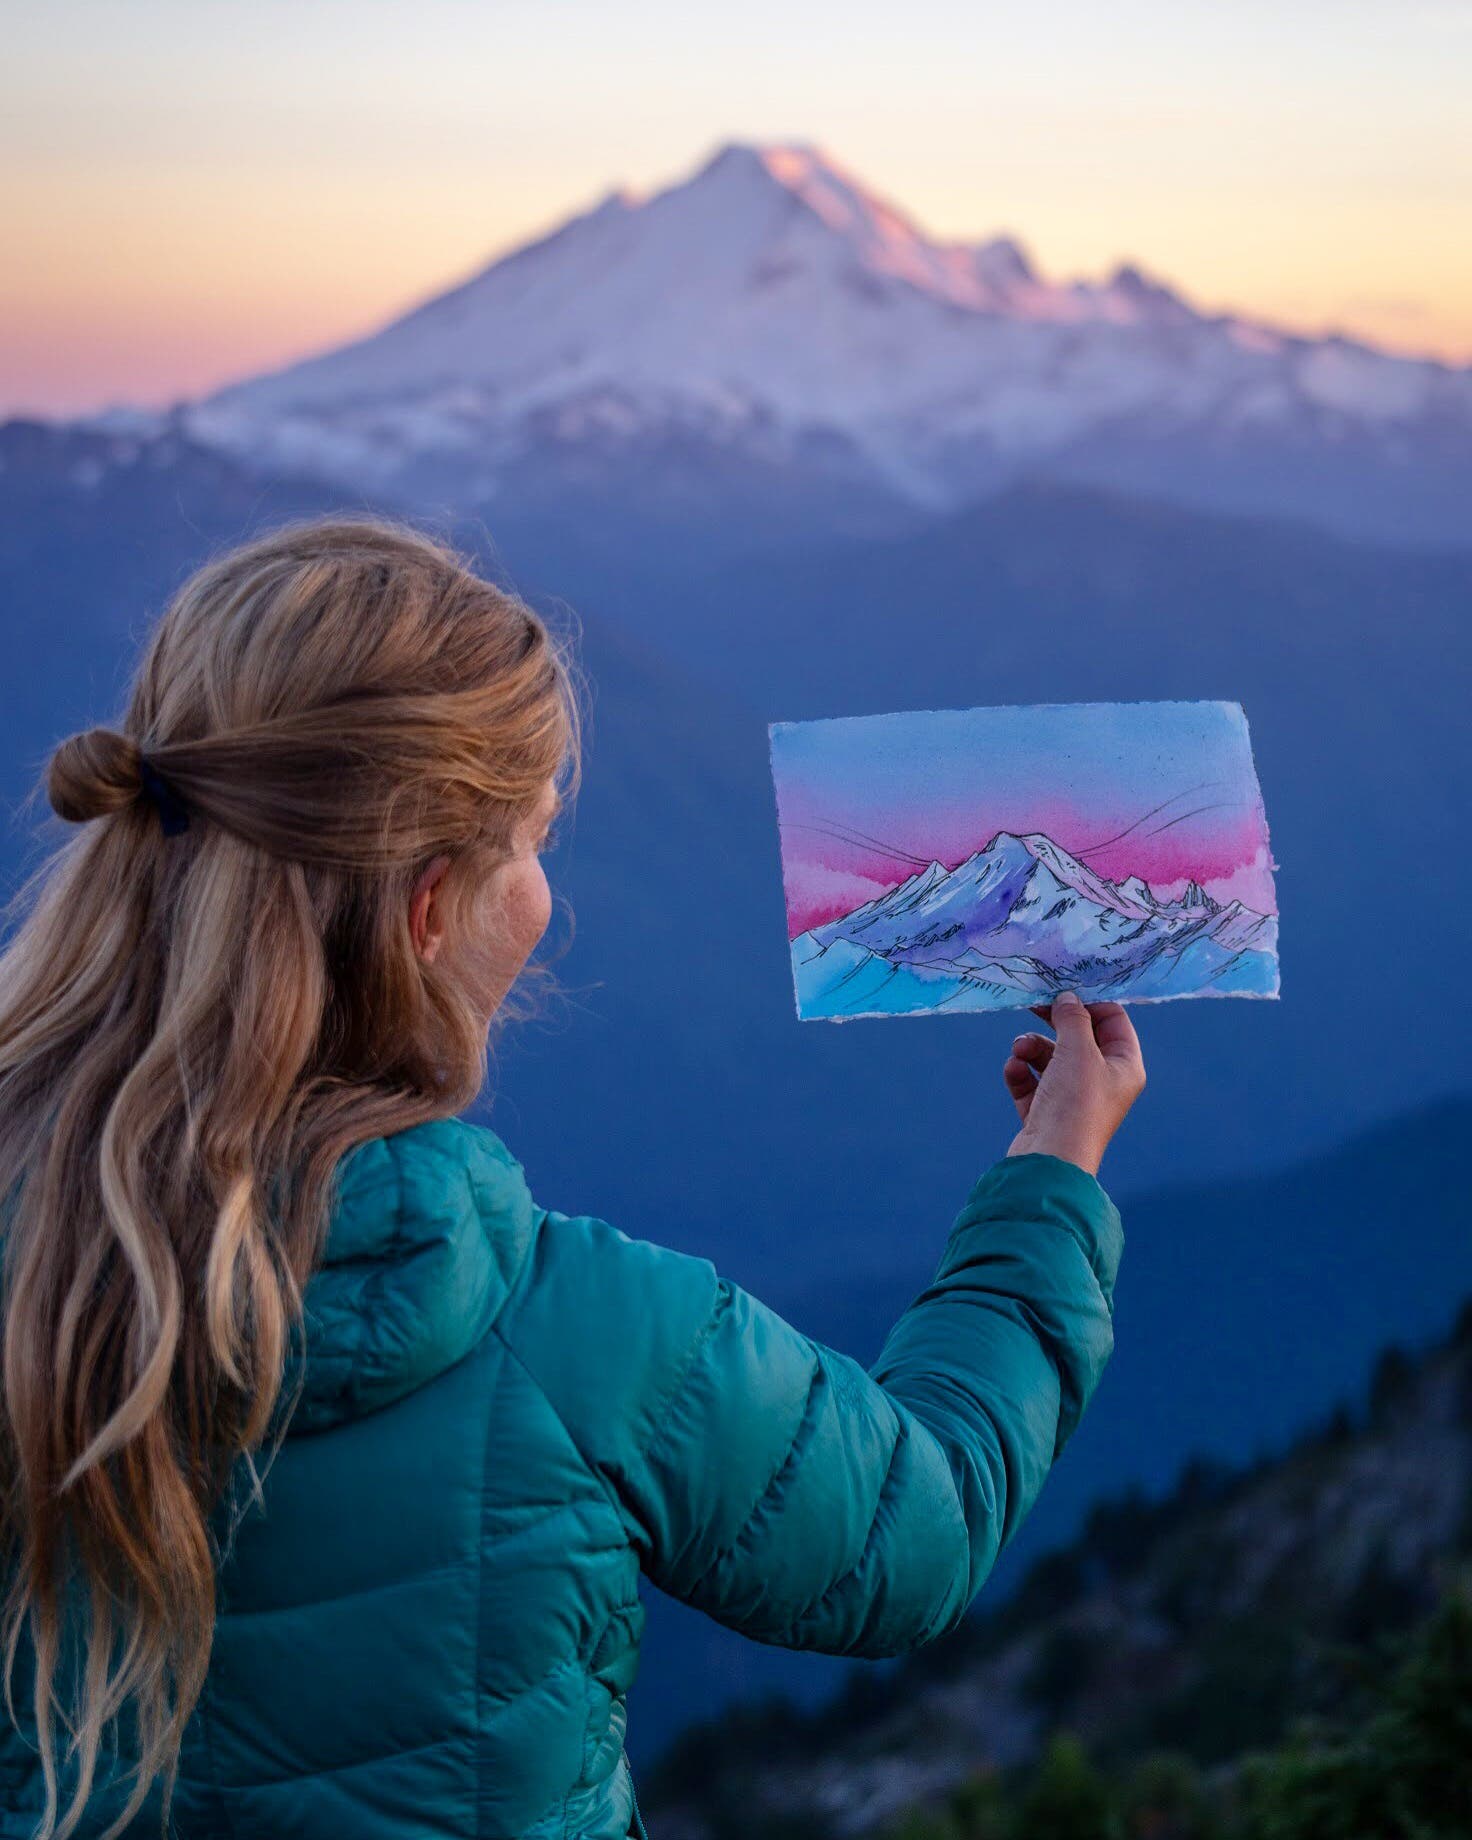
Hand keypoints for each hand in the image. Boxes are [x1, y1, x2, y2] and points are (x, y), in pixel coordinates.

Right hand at [1003, 992, 1145, 1176]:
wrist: (1050, 1161)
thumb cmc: (1075, 1104)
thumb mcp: (1078, 1050)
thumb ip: (1072, 1018)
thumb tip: (1067, 998)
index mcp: (1124, 1066)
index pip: (1113, 1020)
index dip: (1088, 1002)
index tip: (1062, 989)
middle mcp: (1103, 1081)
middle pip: (1078, 1038)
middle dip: (1053, 1024)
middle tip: (1032, 1005)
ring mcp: (1074, 1099)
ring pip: (1050, 1058)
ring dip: (1031, 1048)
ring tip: (1019, 1050)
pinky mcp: (1046, 1113)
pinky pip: (1032, 1082)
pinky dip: (1021, 1073)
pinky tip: (1013, 1070)